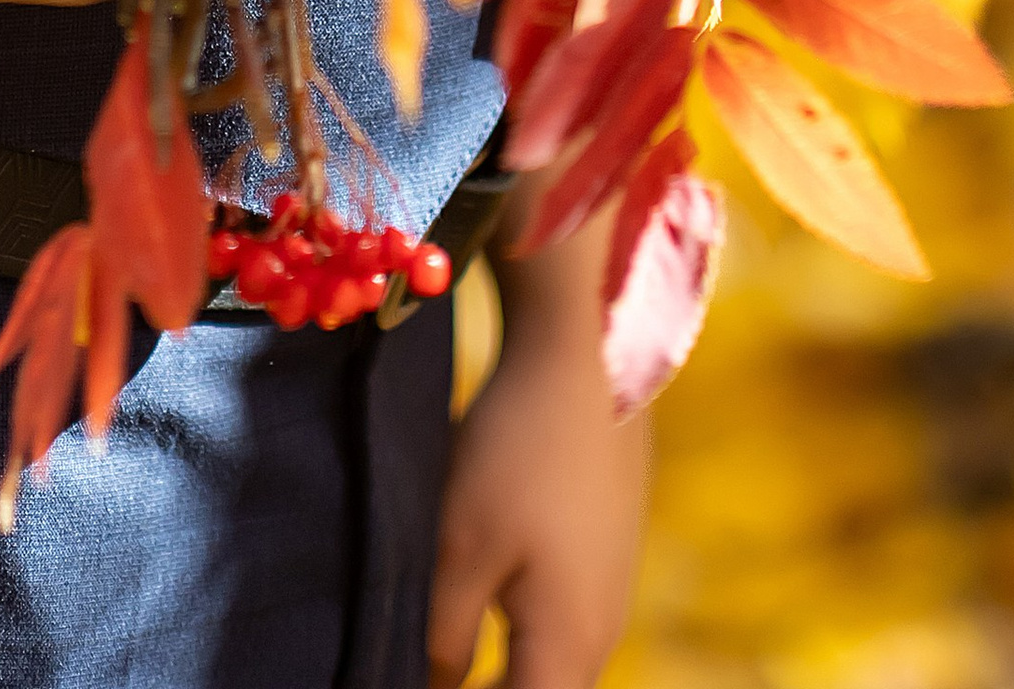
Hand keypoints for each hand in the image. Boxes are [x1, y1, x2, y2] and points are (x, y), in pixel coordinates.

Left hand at [427, 228, 648, 688]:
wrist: (585, 358)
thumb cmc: (516, 451)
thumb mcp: (459, 548)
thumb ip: (440, 637)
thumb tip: (428, 686)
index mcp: (567, 649)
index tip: (404, 680)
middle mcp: (600, 636)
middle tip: (415, 665)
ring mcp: (608, 597)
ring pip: (545, 668)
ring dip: (496, 671)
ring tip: (438, 651)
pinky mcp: (603, 559)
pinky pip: (558, 629)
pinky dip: (516, 638)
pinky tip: (475, 606)